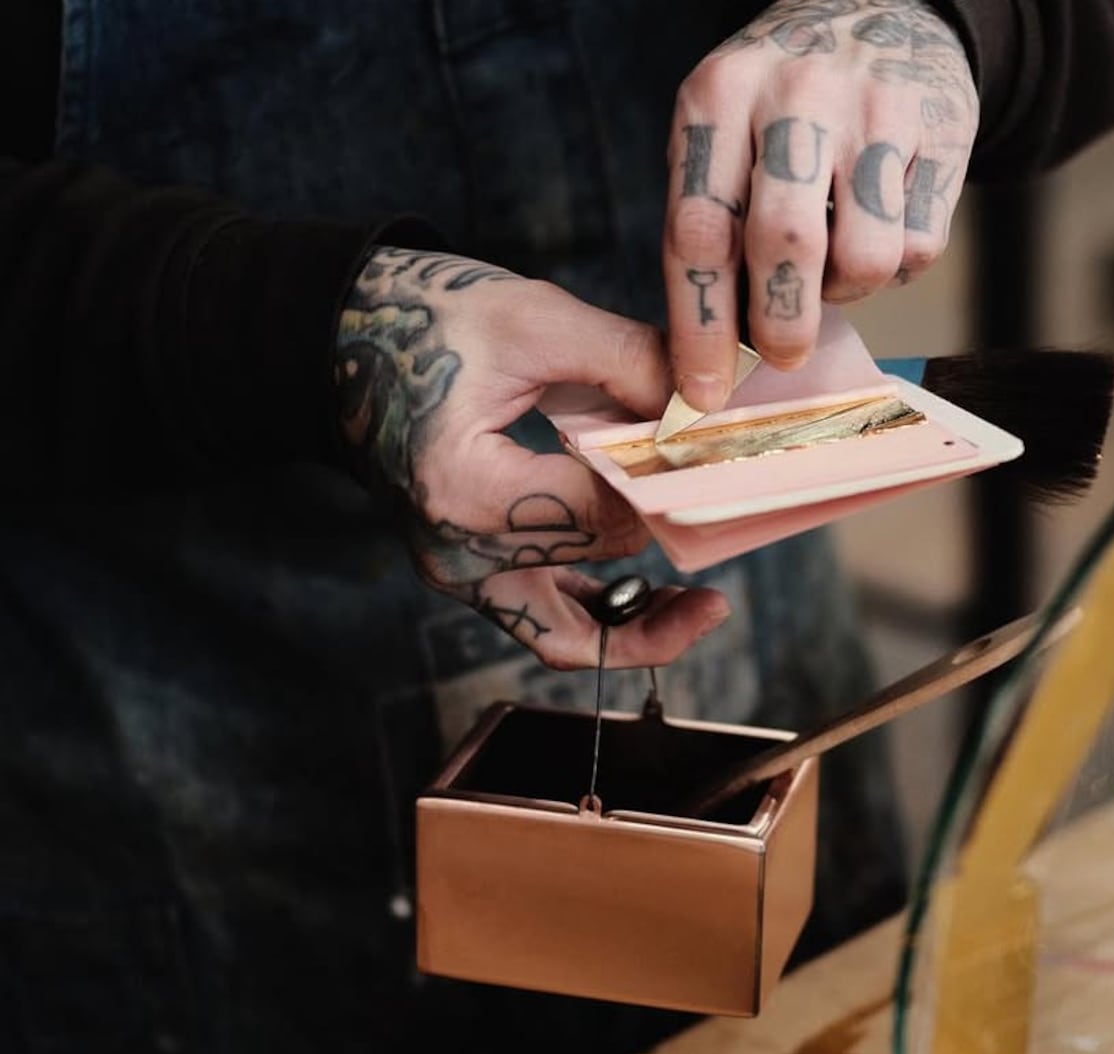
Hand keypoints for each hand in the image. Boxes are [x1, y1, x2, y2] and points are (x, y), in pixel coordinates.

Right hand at [335, 246, 729, 668]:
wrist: (340, 336)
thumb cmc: (425, 319)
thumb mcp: (533, 319)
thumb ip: (628, 361)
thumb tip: (707, 403)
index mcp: (464, 487)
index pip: (600, 513)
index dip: (668, 488)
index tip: (715, 455)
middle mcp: (454, 549)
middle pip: (593, 572)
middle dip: (669, 545)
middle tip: (735, 515)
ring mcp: (456, 570)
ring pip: (565, 637)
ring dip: (637, 630)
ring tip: (706, 608)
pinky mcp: (466, 569)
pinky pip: (543, 619)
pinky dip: (599, 615)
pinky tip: (655, 594)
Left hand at [664, 0, 977, 411]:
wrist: (880, 9)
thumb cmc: (779, 103)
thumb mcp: (721, 129)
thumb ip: (709, 221)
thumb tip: (708, 353)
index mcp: (718, 96)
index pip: (699, 232)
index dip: (700, 328)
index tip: (702, 392)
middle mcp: (795, 96)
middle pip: (783, 247)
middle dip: (779, 326)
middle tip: (781, 356)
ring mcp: (875, 110)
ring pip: (865, 258)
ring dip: (845, 294)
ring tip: (832, 270)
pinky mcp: (943, 130)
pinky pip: (920, 247)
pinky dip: (897, 267)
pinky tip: (879, 230)